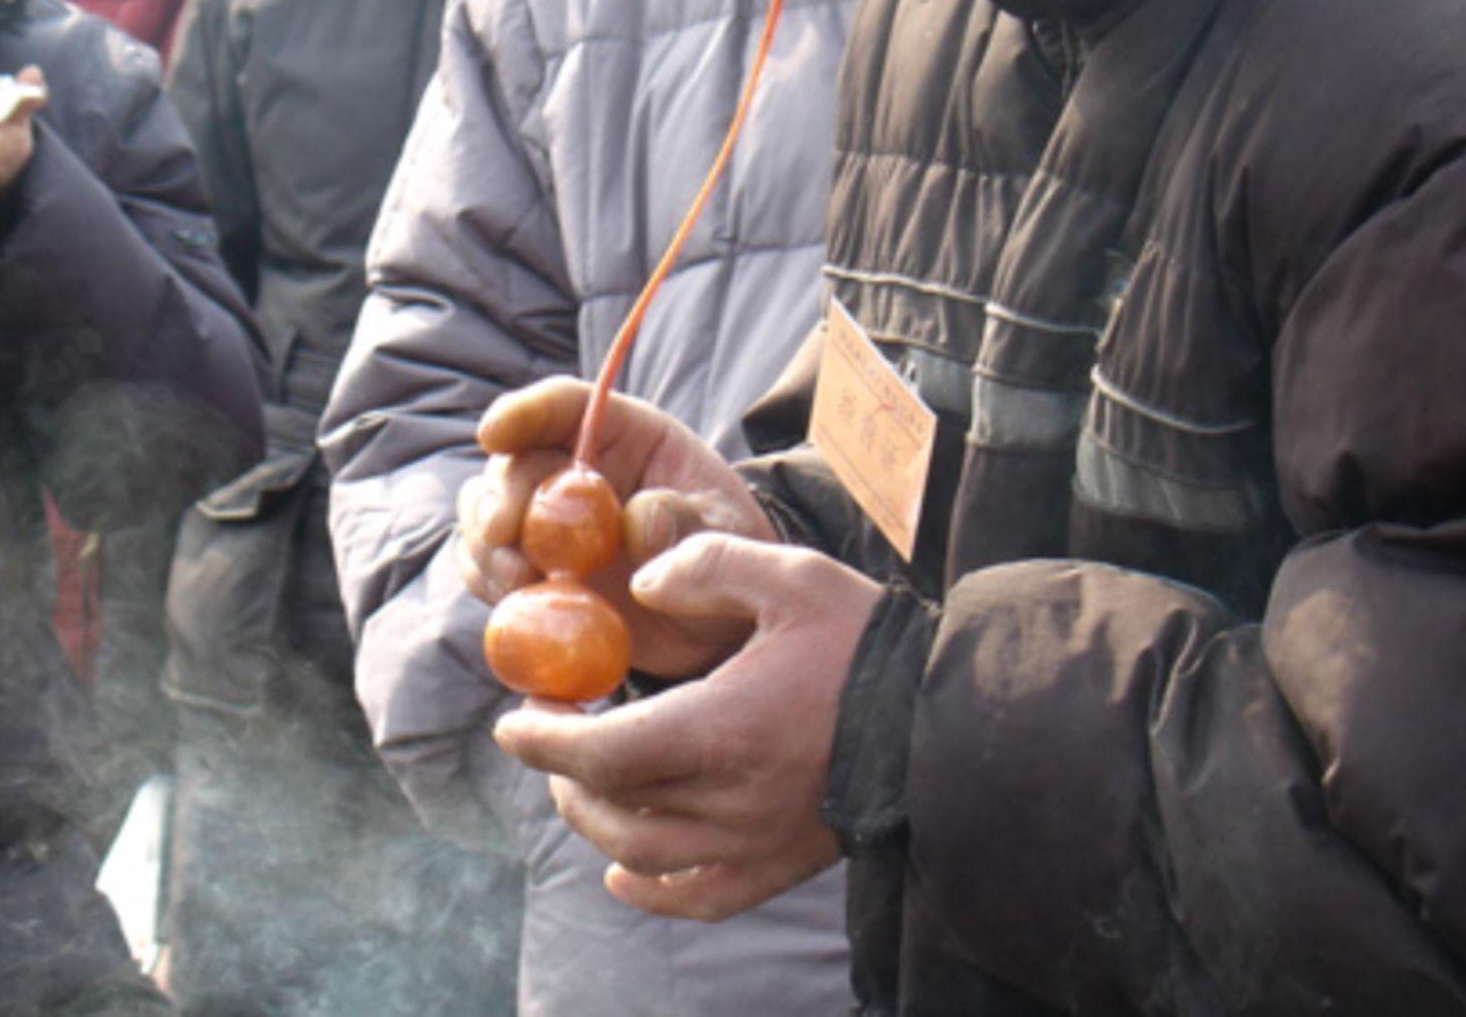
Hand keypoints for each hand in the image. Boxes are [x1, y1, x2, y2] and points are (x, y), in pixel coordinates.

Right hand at [458, 377, 775, 679]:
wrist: (722, 619)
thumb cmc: (728, 552)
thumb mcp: (726, 530)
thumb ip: (687, 518)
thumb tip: (636, 521)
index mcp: (624, 435)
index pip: (562, 405)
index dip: (523, 411)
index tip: (494, 432)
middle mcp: (573, 471)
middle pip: (513, 462)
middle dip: (498, 495)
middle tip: (503, 534)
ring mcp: (547, 524)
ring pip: (486, 514)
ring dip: (487, 544)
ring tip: (517, 579)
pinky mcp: (534, 573)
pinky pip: (487, 569)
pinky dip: (488, 583)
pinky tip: (513, 600)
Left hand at [494, 533, 881, 920]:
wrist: (950, 719)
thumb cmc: (865, 643)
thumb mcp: (789, 574)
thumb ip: (707, 565)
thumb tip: (645, 584)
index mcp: (723, 729)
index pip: (604, 753)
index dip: (546, 741)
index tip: (515, 720)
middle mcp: (730, 801)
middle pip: (612, 805)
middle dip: (563, 770)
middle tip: (550, 731)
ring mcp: (754, 843)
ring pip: (641, 852)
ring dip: (595, 819)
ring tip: (581, 779)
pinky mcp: (780, 866)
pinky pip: (695, 899)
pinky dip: (648, 891)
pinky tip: (621, 869)